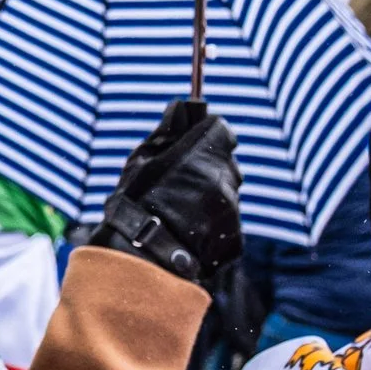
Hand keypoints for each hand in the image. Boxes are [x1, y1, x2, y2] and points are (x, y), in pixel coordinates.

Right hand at [90, 99, 244, 283]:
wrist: (142, 260)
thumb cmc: (135, 205)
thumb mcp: (141, 160)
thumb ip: (166, 132)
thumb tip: (181, 108)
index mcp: (204, 152)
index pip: (222, 129)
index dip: (208, 134)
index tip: (193, 143)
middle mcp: (225, 177)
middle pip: (226, 163)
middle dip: (208, 168)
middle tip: (179, 184)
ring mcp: (233, 210)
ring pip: (226, 195)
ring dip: (209, 199)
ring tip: (179, 215)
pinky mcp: (236, 239)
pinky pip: (226, 224)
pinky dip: (212, 227)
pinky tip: (186, 234)